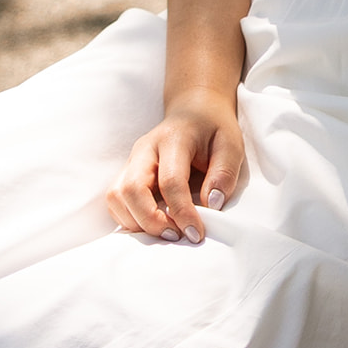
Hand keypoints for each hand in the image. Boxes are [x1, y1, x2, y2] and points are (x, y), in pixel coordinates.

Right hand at [105, 88, 243, 242]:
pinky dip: (129, 219)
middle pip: (131, 190)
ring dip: (136, 222)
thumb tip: (212, 205)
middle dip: (151, 221)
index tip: (196, 234)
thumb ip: (224, 174)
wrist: (193, 111)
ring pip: (116, 197)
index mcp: (172, 139)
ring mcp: (132, 161)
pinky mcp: (127, 172)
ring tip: (166, 233)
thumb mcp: (231, 145)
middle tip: (177, 236)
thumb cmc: (214, 129)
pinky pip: (116, 201)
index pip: (170, 181)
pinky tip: (153, 226)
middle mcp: (145, 149)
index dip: (182, 212)